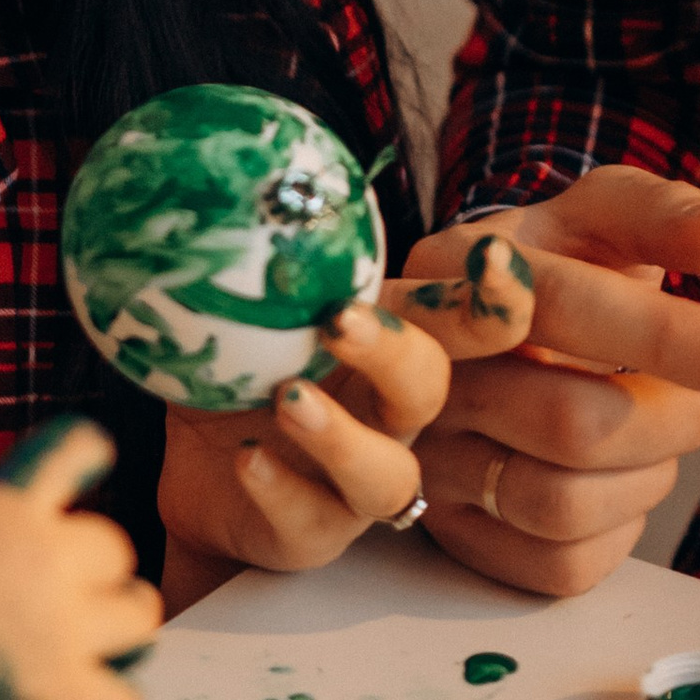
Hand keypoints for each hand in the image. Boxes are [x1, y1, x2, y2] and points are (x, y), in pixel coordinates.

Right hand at [0, 418, 161, 699]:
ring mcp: (59, 623)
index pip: (69, 453)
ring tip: (101, 656)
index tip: (96, 455)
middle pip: (113, 549)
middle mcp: (43, 554)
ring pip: (139, 617)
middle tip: (75, 604)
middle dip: (98, 576)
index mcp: (1, 506)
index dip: (83, 454)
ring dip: (121, 634)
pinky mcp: (62, 694)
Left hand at [154, 240, 536, 605]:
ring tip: (288, 400)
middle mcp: (393, 417)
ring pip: (385, 476)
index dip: (496, 298)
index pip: (467, 320)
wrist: (203, 461)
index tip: (494, 258)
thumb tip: (261, 165)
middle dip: (394, 354)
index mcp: (396, 344)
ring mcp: (357, 483)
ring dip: (341, 439)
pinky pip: (309, 523)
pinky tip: (246, 459)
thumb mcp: (269, 297)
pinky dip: (278, 490)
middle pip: (428, 389)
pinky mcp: (311, 534)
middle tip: (339, 320)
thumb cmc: (248, 359)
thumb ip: (286, 250)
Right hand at [408, 168, 699, 597]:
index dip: (662, 335)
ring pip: (560, 504)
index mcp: (455, 270)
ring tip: (650, 436)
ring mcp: (425, 455)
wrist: (481, 341)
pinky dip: (616, 531)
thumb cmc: (555, 274)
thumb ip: (660, 214)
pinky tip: (613, 483)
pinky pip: (555, 565)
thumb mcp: (595, 223)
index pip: (561, 307)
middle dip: (671, 419)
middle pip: (571, 423)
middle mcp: (419, 366)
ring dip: (645, 477)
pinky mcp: (452, 533)